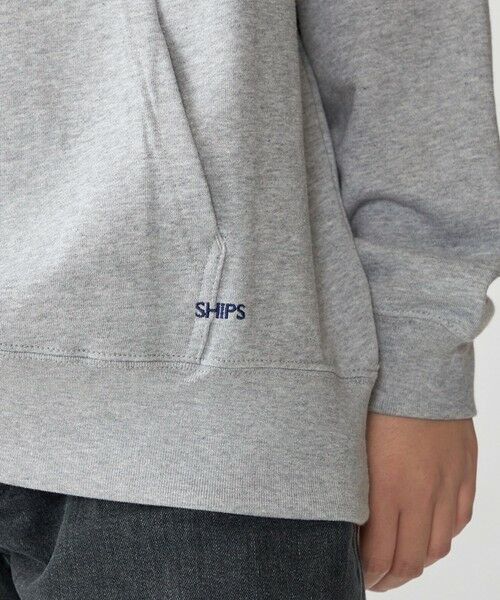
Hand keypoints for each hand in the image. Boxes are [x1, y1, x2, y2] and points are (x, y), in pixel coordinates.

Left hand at [360, 413, 476, 591]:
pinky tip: (426, 532)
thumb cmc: (374, 400)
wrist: (415, 365)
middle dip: (390, 579)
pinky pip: (459, 520)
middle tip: (375, 579)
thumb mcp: (352, 444)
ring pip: (438, 546)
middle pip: (411, 560)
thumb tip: (346, 520)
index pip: (380, 555)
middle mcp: (422, 492)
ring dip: (418, 562)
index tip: (355, 572)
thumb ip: (353, 486)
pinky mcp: (465, 471)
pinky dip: (442, 535)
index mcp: (387, 486)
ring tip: (400, 561)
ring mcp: (448, 483)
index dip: (367, 573)